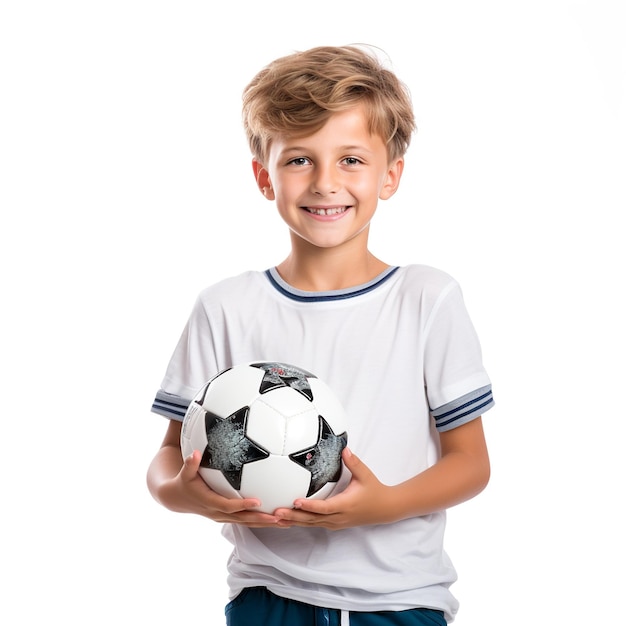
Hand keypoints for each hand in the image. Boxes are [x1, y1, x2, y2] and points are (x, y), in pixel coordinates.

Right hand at [164, 450, 280, 527]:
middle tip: (280, 517)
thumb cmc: (184, 483)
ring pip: (248, 523)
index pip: (229, 506)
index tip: (258, 501)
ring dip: (266, 523)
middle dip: (262, 519)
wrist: (178, 499)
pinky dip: (262, 521)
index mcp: (210, 503)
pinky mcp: (228, 517)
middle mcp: (219, 513)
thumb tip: (195, 453)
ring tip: (287, 521)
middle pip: (243, 519)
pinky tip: (279, 518)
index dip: (243, 505)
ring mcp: (224, 517)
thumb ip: (191, 464)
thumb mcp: (185, 473)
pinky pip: (247, 520)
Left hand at [273, 448, 395, 529]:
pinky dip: (300, 522)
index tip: (295, 501)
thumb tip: (344, 448)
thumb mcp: (365, 475)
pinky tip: (287, 520)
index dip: (309, 506)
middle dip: (293, 516)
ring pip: (311, 524)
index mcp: (345, 505)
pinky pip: (314, 524)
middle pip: (312, 519)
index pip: (324, 507)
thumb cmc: (374, 490)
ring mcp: (335, 523)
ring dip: (294, 521)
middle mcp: (338, 517)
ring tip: (274, 518)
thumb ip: (354, 462)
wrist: (384, 509)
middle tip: (275, 512)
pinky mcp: (333, 524)